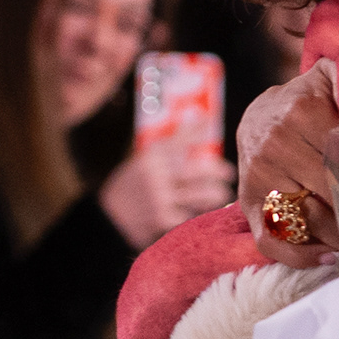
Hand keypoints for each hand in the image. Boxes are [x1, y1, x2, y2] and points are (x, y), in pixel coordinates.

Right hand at [99, 136, 235, 247]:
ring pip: (201, 194)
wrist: (109, 220)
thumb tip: (196, 119)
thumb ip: (169, 147)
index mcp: (150, 158)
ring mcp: (160, 198)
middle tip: (229, 173)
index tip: (209, 125)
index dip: (195, 132)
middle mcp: (156, 175)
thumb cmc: (132, 187)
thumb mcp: (143, 163)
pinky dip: (202, 213)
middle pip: (197, 169)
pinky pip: (192, 215)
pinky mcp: (163, 219)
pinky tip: (208, 212)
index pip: (177, 141)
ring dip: (216, 194)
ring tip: (222, 194)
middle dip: (218, 171)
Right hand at [238, 70, 338, 267]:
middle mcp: (275, 145)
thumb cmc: (311, 100)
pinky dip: (299, 256)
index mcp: (301, 114)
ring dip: (337, 238)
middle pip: (328, 194)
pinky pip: (269, 240)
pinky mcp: (246, 203)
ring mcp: (257, 177)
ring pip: (304, 220)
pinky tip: (328, 257)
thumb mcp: (334, 79)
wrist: (263, 111)